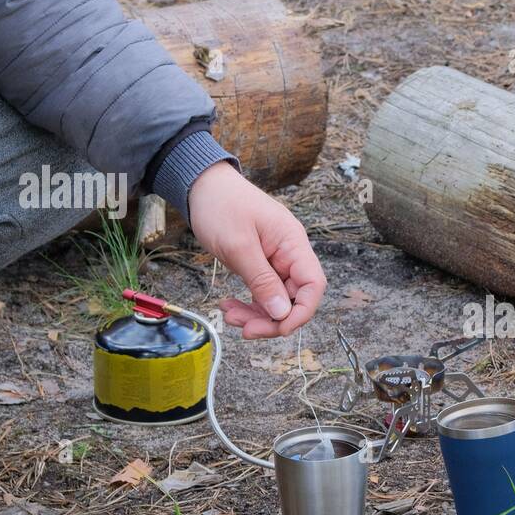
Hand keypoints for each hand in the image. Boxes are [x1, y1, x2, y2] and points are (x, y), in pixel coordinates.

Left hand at [188, 162, 326, 338]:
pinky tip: (229, 305)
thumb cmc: (221, 205)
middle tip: (245, 329)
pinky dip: (248, 304)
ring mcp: (275, 260)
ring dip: (257, 314)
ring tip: (229, 315)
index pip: (313, 286)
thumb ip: (262, 281)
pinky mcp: (260, 264)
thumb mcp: (239, 246)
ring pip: (277, 299)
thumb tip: (282, 313)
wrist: (201, 185)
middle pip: (294, 298)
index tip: (278, 328)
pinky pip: (262, 292)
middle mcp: (290, 254)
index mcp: (293, 244)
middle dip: (272, 318)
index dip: (301, 312)